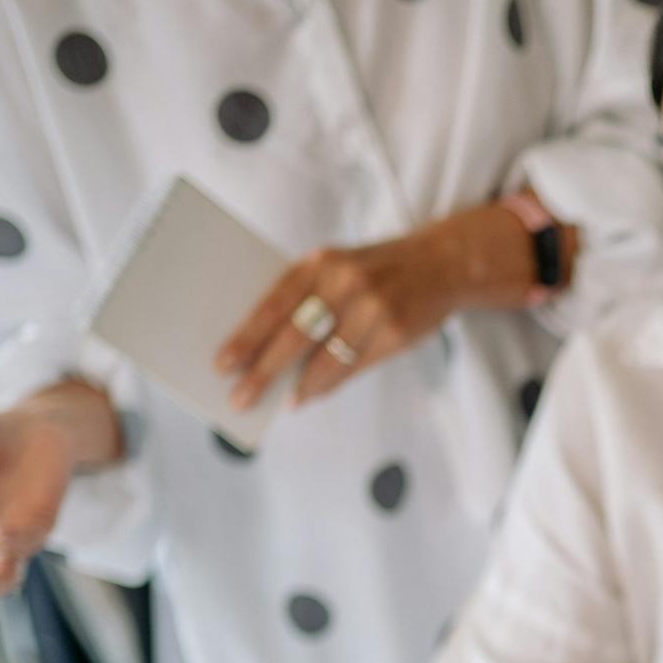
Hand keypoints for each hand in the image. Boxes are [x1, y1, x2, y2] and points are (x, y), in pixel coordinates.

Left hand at [215, 200, 577, 410]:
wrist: (441, 263)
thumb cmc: (374, 270)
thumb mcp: (336, 267)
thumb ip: (304, 297)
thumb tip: (263, 349)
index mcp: (320, 261)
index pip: (274, 303)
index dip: (246, 336)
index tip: (221, 363)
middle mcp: (345, 282)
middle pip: (294, 336)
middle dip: (263, 372)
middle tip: (239, 398)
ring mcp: (373, 308)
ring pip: (325, 359)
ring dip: (298, 386)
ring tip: (278, 401)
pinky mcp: (396, 332)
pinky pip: (353, 368)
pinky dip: (327, 385)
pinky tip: (308, 394)